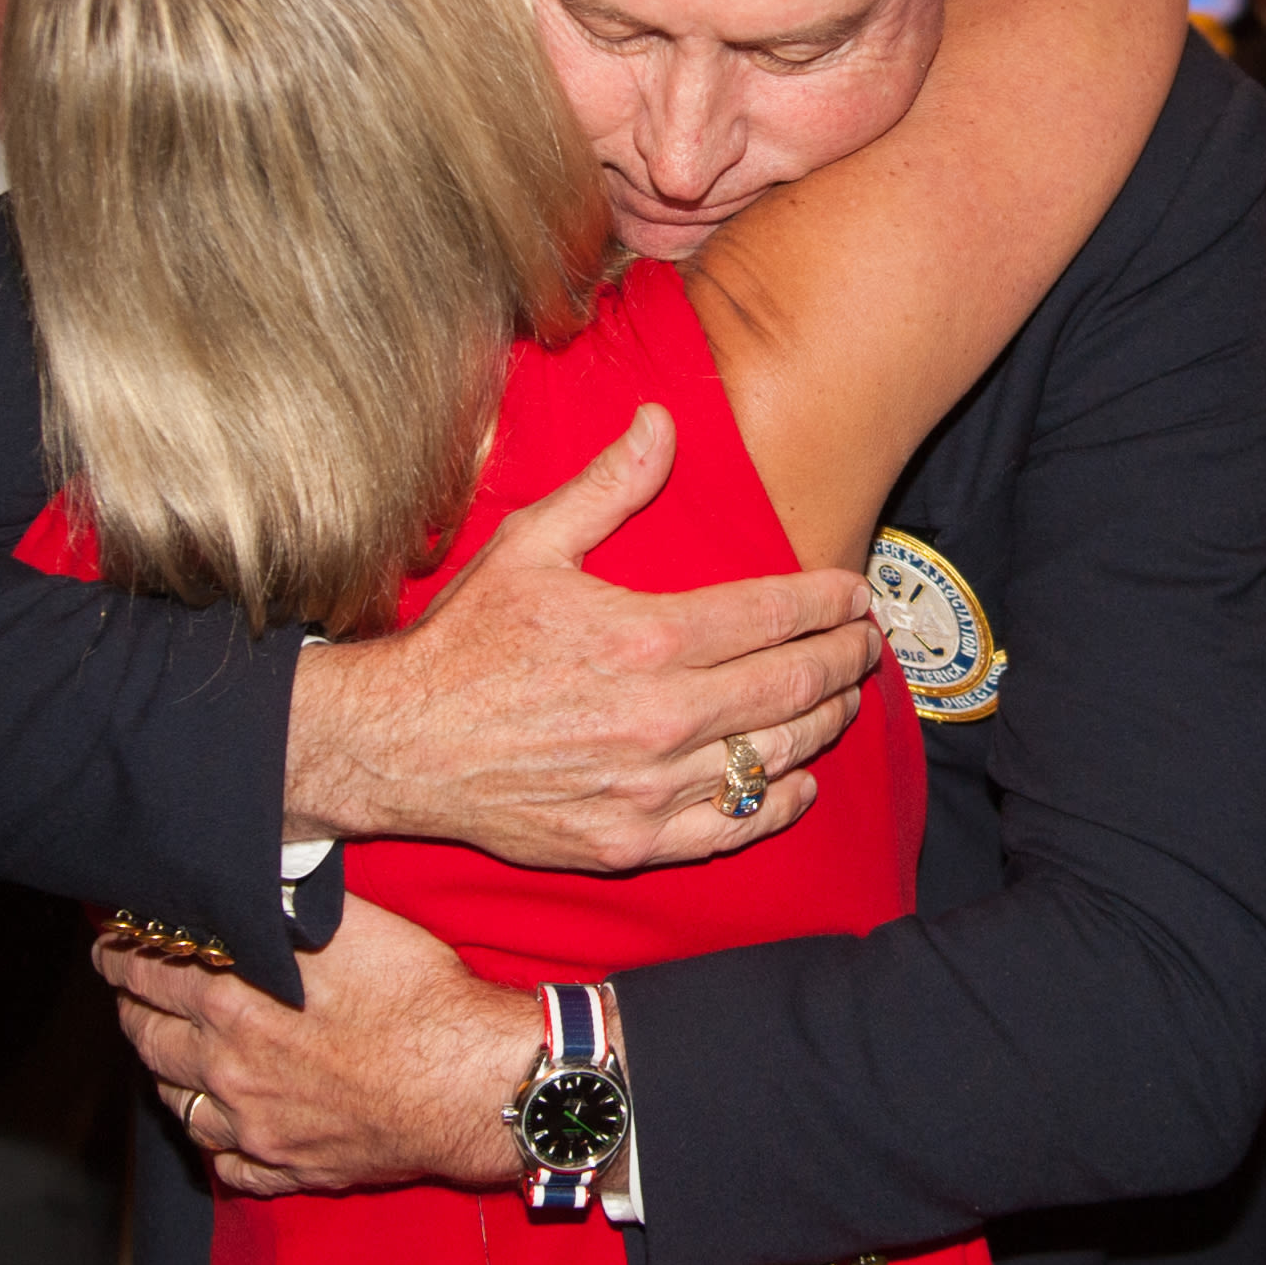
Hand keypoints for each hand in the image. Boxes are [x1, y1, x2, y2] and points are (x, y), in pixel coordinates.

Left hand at [104, 893, 534, 1196]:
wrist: (474, 1083)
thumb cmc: (421, 997)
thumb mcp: (349, 927)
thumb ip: (282, 910)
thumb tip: (244, 888)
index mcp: (233, 1006)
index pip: (147, 974)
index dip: (121, 954)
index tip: (111, 944)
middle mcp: (230, 1072)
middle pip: (149, 1041)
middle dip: (131, 1010)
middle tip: (128, 992)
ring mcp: (257, 1129)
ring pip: (179, 1107)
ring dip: (165, 1074)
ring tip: (166, 1052)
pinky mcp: (292, 1168)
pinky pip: (229, 1167)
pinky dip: (216, 1146)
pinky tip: (220, 1127)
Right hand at [285, 404, 870, 867]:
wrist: (397, 745)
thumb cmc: (464, 642)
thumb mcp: (530, 544)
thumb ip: (608, 487)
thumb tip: (662, 422)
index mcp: (645, 635)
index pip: (773, 613)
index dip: (829, 601)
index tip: (857, 593)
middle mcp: (660, 716)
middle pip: (792, 685)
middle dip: (845, 659)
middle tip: (868, 643)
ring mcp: (649, 787)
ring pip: (775, 754)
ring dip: (825, 722)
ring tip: (845, 696)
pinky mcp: (630, 842)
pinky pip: (732, 826)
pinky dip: (781, 801)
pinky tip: (802, 780)